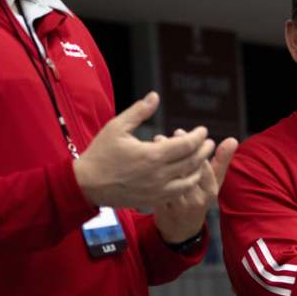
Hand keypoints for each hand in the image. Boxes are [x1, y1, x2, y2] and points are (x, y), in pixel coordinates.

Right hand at [73, 92, 214, 208]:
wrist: (86, 184)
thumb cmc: (100, 153)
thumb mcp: (117, 127)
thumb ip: (139, 111)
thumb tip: (155, 95)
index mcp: (151, 155)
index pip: (186, 145)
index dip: (198, 136)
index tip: (203, 130)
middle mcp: (158, 175)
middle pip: (192, 162)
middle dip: (204, 150)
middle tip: (209, 142)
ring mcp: (156, 190)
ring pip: (188, 180)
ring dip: (200, 168)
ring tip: (203, 158)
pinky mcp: (152, 200)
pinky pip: (178, 192)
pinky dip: (188, 183)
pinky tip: (189, 175)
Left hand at [154, 132, 237, 243]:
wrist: (182, 230)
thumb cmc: (199, 198)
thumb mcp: (213, 182)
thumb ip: (222, 160)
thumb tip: (233, 139)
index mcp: (210, 189)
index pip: (201, 163)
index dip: (190, 146)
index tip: (179, 132)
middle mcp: (197, 198)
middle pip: (185, 171)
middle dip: (172, 153)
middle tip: (161, 138)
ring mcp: (181, 206)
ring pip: (170, 179)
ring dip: (160, 162)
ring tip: (152, 149)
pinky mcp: (164, 210)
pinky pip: (157, 189)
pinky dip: (151, 174)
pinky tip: (147, 163)